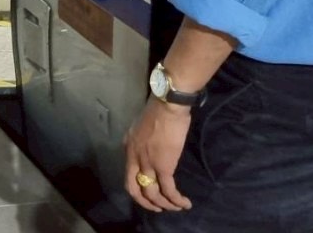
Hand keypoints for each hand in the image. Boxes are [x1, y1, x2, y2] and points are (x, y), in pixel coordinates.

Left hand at [124, 98, 193, 213]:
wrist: (168, 104)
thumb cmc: (159, 110)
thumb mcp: (142, 126)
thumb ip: (144, 140)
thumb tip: (152, 148)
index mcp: (128, 146)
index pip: (128, 173)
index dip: (137, 187)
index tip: (148, 192)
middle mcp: (133, 157)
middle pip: (133, 188)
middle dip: (145, 202)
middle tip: (158, 208)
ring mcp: (147, 162)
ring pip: (151, 193)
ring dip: (164, 204)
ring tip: (175, 207)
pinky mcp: (163, 166)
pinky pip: (168, 190)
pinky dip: (176, 200)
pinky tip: (184, 203)